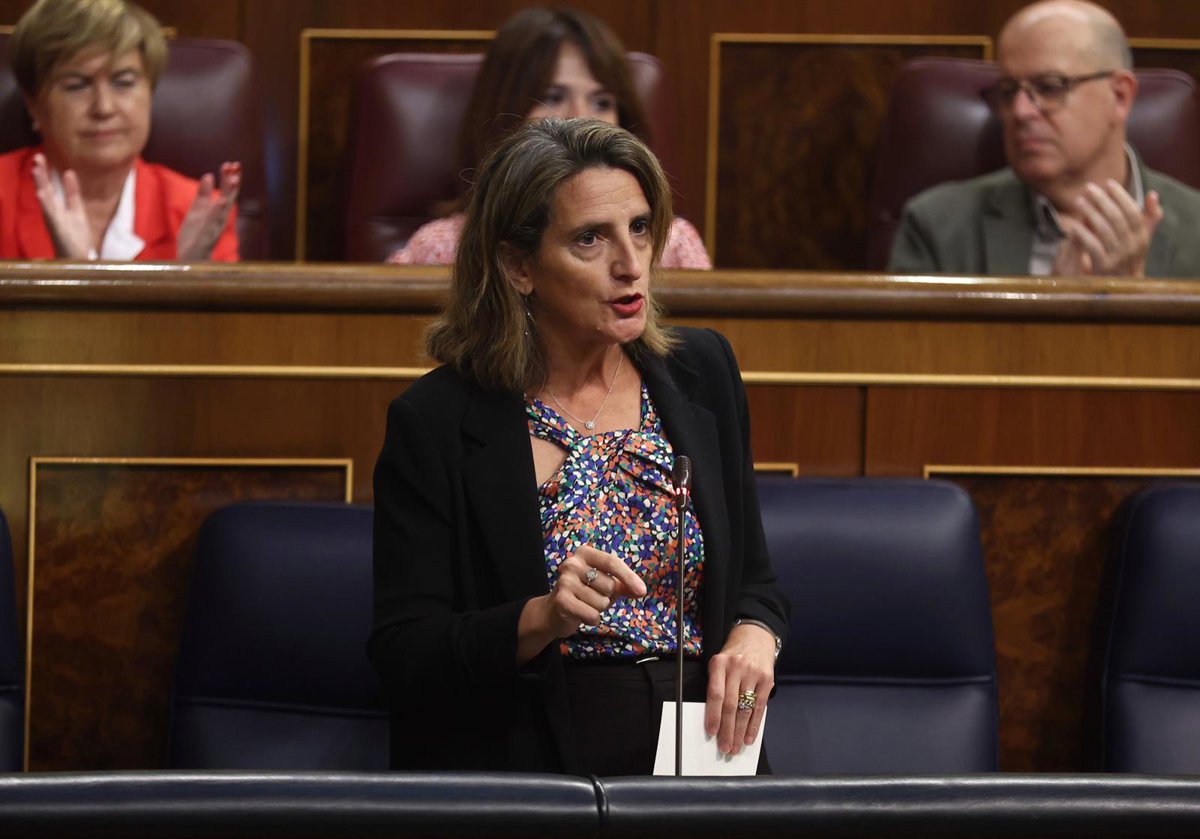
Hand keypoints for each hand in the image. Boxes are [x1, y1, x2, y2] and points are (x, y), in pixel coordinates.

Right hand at [30, 153, 91, 258]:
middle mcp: (52, 213)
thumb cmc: (75, 237)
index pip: (49, 187)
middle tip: (37, 157)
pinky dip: (45, 204)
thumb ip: (72, 193)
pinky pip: (50, 215)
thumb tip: (68, 172)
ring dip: (40, 184)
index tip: (41, 157)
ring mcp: (53, 221)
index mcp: (56, 207)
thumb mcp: (76, 210)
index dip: (45, 173)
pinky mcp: (57, 229)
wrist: (78, 259)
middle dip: (41, 175)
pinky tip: (41, 193)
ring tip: (36, 169)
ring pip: (45, 199)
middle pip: (45, 190)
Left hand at [177, 161, 239, 260]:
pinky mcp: (207, 237)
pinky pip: (213, 223)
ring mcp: (214, 228)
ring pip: (225, 208)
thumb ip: (203, 194)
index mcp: (217, 212)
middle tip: (236, 165)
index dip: (228, 178)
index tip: (230, 164)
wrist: (189, 259)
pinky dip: (218, 212)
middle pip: (229, 197)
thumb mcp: (197, 210)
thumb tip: (209, 175)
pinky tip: (220, 201)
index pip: (226, 192)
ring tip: (233, 179)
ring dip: (229, 194)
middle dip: (232, 182)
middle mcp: (220, 219)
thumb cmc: (194, 236)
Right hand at [517, 546, 645, 664]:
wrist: (553, 612)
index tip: (642, 591)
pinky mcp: (562, 600)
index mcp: (585, 554)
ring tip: (585, 605)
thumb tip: (640, 591)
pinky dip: (592, 619)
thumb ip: (623, 585)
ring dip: (598, 609)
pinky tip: (582, 615)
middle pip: (609, 585)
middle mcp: (572, 564)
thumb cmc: (583, 594)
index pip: (612, 562)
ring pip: (602, 602)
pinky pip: (592, 614)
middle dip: (607, 597)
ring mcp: (565, 581)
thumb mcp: (604, 586)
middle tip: (592, 597)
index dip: (629, 577)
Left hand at [705, 622, 776, 754]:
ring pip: (745, 709)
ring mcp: (754, 674)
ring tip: (735, 747)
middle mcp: (737, 668)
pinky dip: (754, 725)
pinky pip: (760, 707)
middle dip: (727, 729)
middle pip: (731, 704)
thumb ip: (716, 685)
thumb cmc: (734, 654)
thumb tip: (713, 718)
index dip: (713, 715)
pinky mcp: (767, 680)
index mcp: (719, 663)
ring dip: (740, 732)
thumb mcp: (719, 662)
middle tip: (724, 747)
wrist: (756, 635)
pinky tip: (749, 737)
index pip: (715, 693)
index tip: (711, 732)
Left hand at [1053, 181, 1162, 276]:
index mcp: (1142, 237)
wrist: (1121, 289)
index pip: (1133, 211)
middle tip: (1088, 188)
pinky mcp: (1103, 267)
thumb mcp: (1139, 239)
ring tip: (1078, 201)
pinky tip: (1072, 225)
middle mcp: (1132, 246)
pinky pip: (1092, 246)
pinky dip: (1083, 234)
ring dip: (1090, 212)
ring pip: (1104, 229)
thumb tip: (1152, 194)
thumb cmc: (1127, 259)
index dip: (1121, 196)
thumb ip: (1147, 218)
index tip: (1109, 183)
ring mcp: (1118, 257)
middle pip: (1117, 217)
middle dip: (1102, 200)